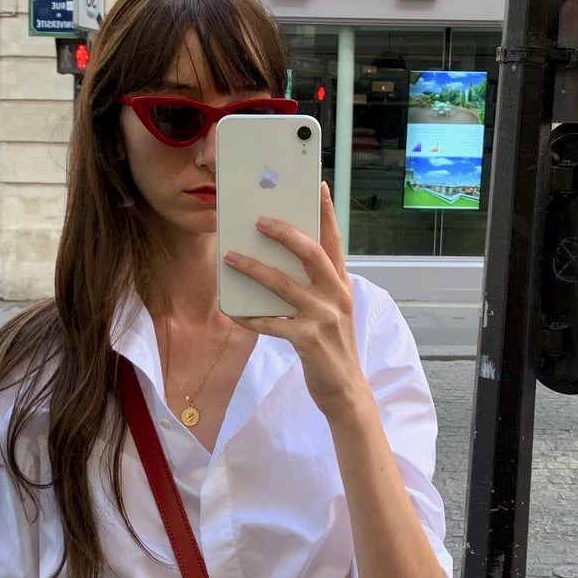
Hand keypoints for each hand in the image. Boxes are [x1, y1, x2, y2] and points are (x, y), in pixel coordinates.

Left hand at [222, 182, 368, 418]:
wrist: (346, 391)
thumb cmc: (333, 347)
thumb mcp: (331, 312)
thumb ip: (314, 288)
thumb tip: (277, 265)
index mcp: (341, 285)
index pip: (334, 242)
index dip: (326, 213)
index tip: (316, 186)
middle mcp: (336, 296)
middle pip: (311, 254)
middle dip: (285, 233)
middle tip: (259, 219)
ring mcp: (324, 318)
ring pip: (284, 285)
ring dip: (254, 269)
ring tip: (230, 256)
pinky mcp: (309, 341)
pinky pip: (271, 323)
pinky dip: (249, 317)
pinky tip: (233, 312)